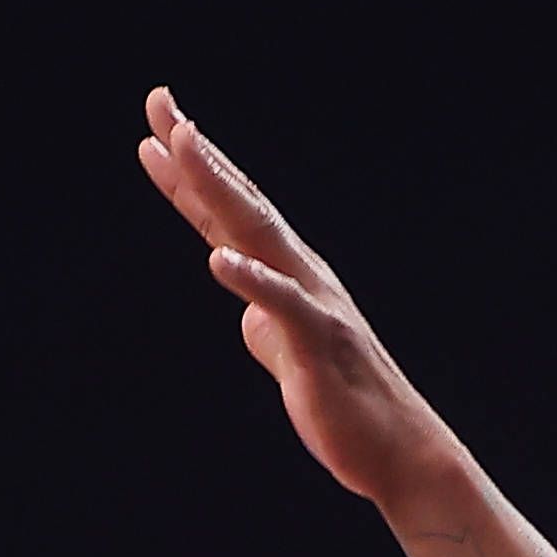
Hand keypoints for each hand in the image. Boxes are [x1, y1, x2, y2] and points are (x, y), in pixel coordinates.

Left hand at [133, 90, 460, 503]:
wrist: (399, 453)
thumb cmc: (345, 406)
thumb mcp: (291, 356)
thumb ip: (268, 325)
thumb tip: (250, 315)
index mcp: (289, 277)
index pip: (232, 215)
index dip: (193, 171)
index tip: (157, 126)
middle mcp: (302, 275)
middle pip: (241, 203)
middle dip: (197, 153)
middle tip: (158, 102)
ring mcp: (313, 305)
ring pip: (259, 235)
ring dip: (218, 188)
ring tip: (180, 146)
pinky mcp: (319, 346)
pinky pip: (283, 308)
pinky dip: (252, 280)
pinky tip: (218, 259)